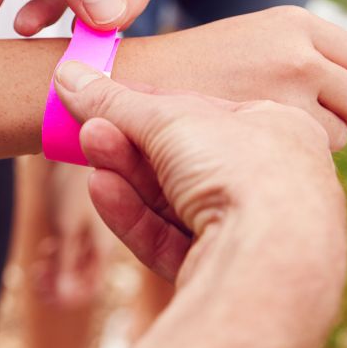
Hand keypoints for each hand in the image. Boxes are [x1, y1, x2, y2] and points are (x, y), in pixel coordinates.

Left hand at [32, 161, 102, 306]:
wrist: (70, 141)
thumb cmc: (72, 182)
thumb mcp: (66, 227)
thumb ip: (66, 263)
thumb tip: (61, 299)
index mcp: (106, 247)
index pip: (89, 287)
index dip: (66, 296)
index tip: (43, 287)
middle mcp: (103, 241)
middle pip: (82, 278)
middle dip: (58, 282)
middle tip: (37, 272)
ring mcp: (92, 231)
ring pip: (75, 264)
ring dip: (56, 269)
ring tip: (39, 263)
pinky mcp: (79, 220)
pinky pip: (70, 249)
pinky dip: (56, 253)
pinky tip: (44, 247)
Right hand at [54, 62, 346, 347]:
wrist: (272, 259)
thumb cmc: (243, 169)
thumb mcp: (171, 117)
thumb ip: (115, 100)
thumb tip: (68, 75)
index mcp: (278, 132)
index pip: (202, 112)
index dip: (146, 104)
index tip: (101, 97)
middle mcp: (271, 182)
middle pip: (182, 159)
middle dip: (129, 142)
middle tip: (87, 126)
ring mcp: (249, 232)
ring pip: (172, 201)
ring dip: (126, 174)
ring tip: (89, 147)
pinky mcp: (224, 273)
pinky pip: (171, 239)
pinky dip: (134, 216)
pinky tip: (101, 189)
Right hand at [114, 5, 346, 149]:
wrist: (126, 88)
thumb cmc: (181, 75)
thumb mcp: (245, 47)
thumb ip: (295, 58)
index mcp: (294, 23)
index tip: (339, 106)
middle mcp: (299, 50)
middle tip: (314, 129)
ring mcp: (291, 88)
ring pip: (341, 132)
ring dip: (312, 142)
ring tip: (264, 139)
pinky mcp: (277, 126)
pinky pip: (312, 154)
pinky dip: (290, 159)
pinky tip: (254, 153)